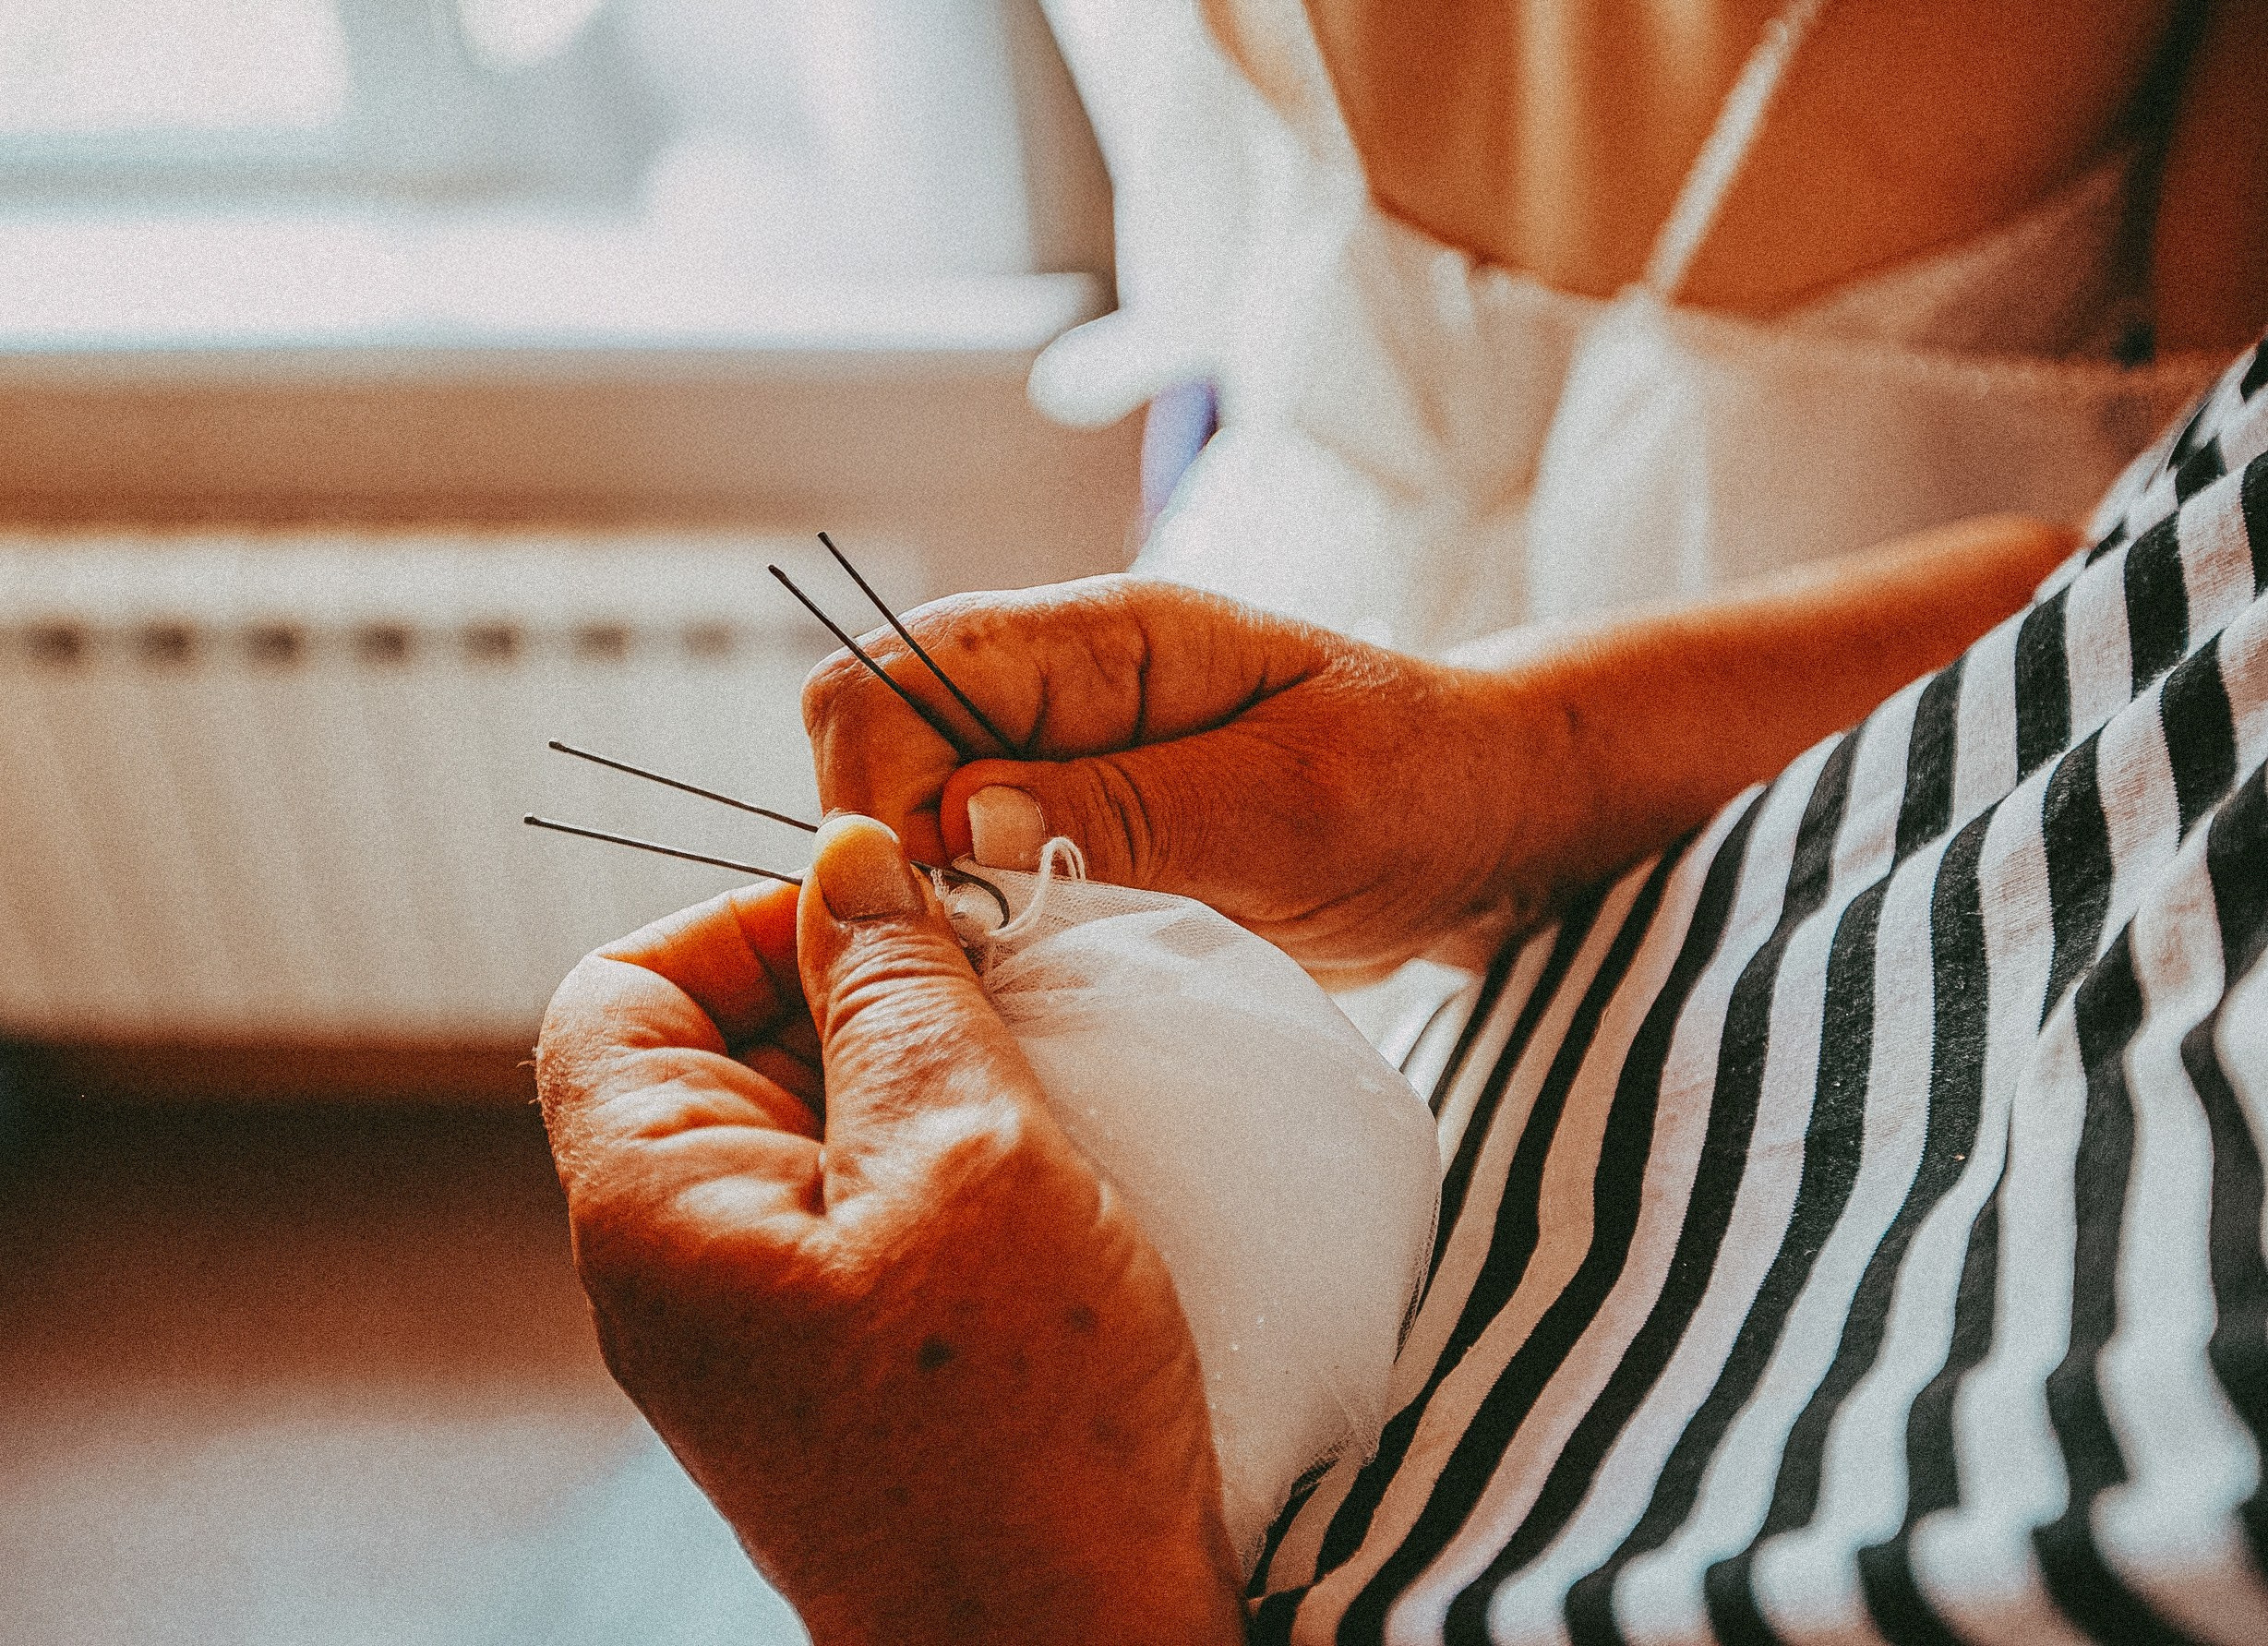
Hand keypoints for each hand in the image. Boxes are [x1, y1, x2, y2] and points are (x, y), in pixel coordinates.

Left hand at [535, 815, 1243, 1645]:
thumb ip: (896, 992)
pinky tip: (1037, 1170)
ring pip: (801, 1125)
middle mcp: (676, 1265)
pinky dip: (934, 1157)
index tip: (891, 924)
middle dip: (852, 990)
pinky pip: (851, 1209)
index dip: (743, 923)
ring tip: (1033, 1086)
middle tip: (998, 992)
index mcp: (655, 1208)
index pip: (617, 991)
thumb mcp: (969, 1158)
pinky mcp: (830, 1366)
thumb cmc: (1024, 1427)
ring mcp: (753, 1325)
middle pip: (713, 1047)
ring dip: (913, 1074)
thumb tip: (846, 856)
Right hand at [804, 577, 1565, 983]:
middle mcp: (1058, 688)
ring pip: (905, 812)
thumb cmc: (1420, 792)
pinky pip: (967, 868)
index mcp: (1103, 640)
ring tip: (1011, 974)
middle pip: (870, 740)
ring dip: (931, 899)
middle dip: (888, 852)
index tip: (947, 910)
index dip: (881, 796)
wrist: (1489, 825)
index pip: (893, 677)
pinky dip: (976, 929)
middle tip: (977, 954)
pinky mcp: (1075, 828)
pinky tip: (1030, 981)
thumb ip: (1134, 810)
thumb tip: (964, 824)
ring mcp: (1060, 758)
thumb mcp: (1297, 808)